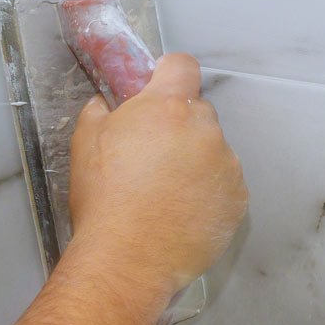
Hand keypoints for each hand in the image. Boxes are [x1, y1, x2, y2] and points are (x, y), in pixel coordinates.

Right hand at [67, 53, 247, 306]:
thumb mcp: (85, 143)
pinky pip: (225, 183)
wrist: (128, 258)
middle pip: (198, 112)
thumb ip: (101, 111)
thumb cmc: (103, 199)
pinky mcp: (239, 198)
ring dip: (196, 161)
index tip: (158, 90)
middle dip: (179, 126)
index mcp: (168, 107)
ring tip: (167, 193)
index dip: (168, 75)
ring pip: (214, 150)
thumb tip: (107, 102)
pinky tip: (184, 212)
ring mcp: (227, 165)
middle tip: (152, 156)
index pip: (182, 66)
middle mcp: (205, 129)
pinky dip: (209, 192)